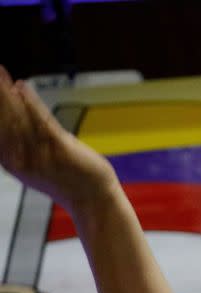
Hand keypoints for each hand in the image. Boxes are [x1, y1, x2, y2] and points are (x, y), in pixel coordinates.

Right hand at [0, 66, 120, 212]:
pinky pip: (41, 121)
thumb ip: (18, 145)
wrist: (92, 198)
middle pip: (1, 121)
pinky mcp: (59, 148)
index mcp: (10, 161)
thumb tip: (10, 121)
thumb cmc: (63, 178)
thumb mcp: (34, 163)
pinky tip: (21, 86)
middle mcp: (19, 158)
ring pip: (17, 118)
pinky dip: (30, 102)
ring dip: (6, 94)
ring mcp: (39, 153)